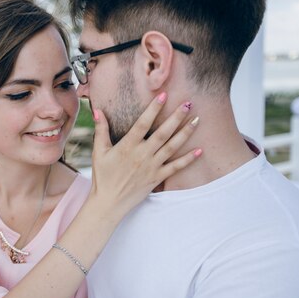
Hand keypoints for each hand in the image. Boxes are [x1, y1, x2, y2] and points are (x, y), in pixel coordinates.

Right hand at [89, 93, 200, 218]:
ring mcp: (151, 167)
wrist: (108, 203)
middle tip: (188, 103)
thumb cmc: (102, 176)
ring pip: (172, 147)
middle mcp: (142, 155)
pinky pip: (175, 168)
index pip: (143, 123)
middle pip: (163, 133)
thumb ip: (100, 130)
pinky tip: (199, 150)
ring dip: (185, 133)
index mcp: (127, 146)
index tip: (164, 94)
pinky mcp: (157, 178)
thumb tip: (98, 110)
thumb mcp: (99, 152)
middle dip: (176, 117)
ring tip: (197, 120)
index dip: (154, 108)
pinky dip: (188, 159)